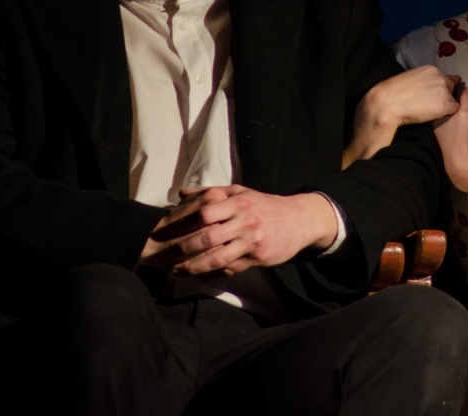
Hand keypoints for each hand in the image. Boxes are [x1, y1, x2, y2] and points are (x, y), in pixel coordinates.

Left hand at [138, 186, 338, 275]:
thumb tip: (181, 193)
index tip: (167, 230)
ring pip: (217, 258)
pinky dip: (212, 274)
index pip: (205, 212)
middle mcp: (244, 221)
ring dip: (194, 267)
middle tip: (167, 255)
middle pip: (208, 237)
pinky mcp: (258, 257)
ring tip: (178, 271)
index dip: (184, 223)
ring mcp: (251, 241)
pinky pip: (230, 269)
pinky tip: (199, 276)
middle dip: (184, 249)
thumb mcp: (241, 192)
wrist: (300, 219)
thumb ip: (211, 192)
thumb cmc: (265, 205)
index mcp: (238, 202)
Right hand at [343, 66, 460, 166]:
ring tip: (431, 111)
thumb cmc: (393, 92)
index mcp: (431, 69)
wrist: (388, 103)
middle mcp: (440, 77)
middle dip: (444, 95)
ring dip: (445, 105)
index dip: (440, 87)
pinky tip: (435, 117)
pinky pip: (453, 110)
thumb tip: (426, 84)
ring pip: (452, 99)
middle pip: (450, 87)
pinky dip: (446, 114)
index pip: (443, 77)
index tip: (433, 95)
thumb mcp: (410, 79)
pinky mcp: (446, 104)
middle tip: (431, 104)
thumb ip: (422, 80)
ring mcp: (444, 90)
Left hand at [432, 84, 467, 187]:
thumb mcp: (466, 113)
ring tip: (463, 103)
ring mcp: (436, 131)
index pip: (439, 94)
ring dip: (450, 108)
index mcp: (434, 111)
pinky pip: (445, 123)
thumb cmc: (461, 134)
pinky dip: (451, 118)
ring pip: (443, 114)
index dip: (449, 86)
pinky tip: (460, 120)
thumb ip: (467, 98)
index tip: (458, 81)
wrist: (458, 163)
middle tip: (461, 90)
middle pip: (440, 103)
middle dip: (448, 96)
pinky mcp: (442, 140)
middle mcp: (432, 120)